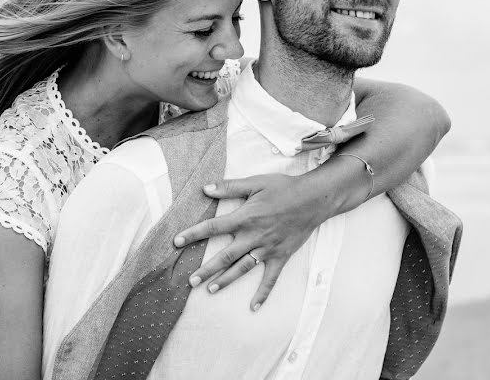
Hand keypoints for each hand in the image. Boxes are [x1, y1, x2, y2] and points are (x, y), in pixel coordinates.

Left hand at [172, 173, 329, 311]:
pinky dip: (263, 293)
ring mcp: (267, 249)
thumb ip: (230, 187)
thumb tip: (206, 189)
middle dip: (206, 268)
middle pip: (225, 255)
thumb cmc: (284, 188)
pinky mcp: (281, 256)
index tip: (176, 242)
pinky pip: (270, 278)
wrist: (314, 199)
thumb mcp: (256, 182)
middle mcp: (254, 236)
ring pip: (242, 268)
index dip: (194, 234)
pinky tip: (253, 307)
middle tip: (190, 281)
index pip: (213, 227)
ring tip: (209, 290)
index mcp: (245, 217)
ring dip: (225, 280)